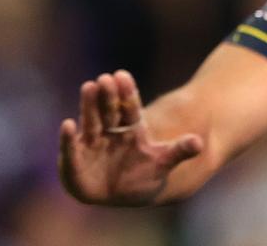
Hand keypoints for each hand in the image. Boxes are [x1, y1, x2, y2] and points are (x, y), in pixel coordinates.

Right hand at [58, 70, 202, 205]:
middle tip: (104, 79)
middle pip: (108, 110)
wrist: (122, 191)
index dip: (126, 93)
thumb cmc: (143, 174)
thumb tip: (200, 142)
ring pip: (90, 121)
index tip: (122, 75)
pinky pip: (72, 148)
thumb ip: (179, 151)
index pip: (129, 107)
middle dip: (106, 95)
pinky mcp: (76, 158)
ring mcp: (92, 142)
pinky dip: (68, 139)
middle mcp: (110, 130)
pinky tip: (66, 125)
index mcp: (131, 127)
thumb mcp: (162, 162)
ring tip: (88, 87)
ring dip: (88, 106)